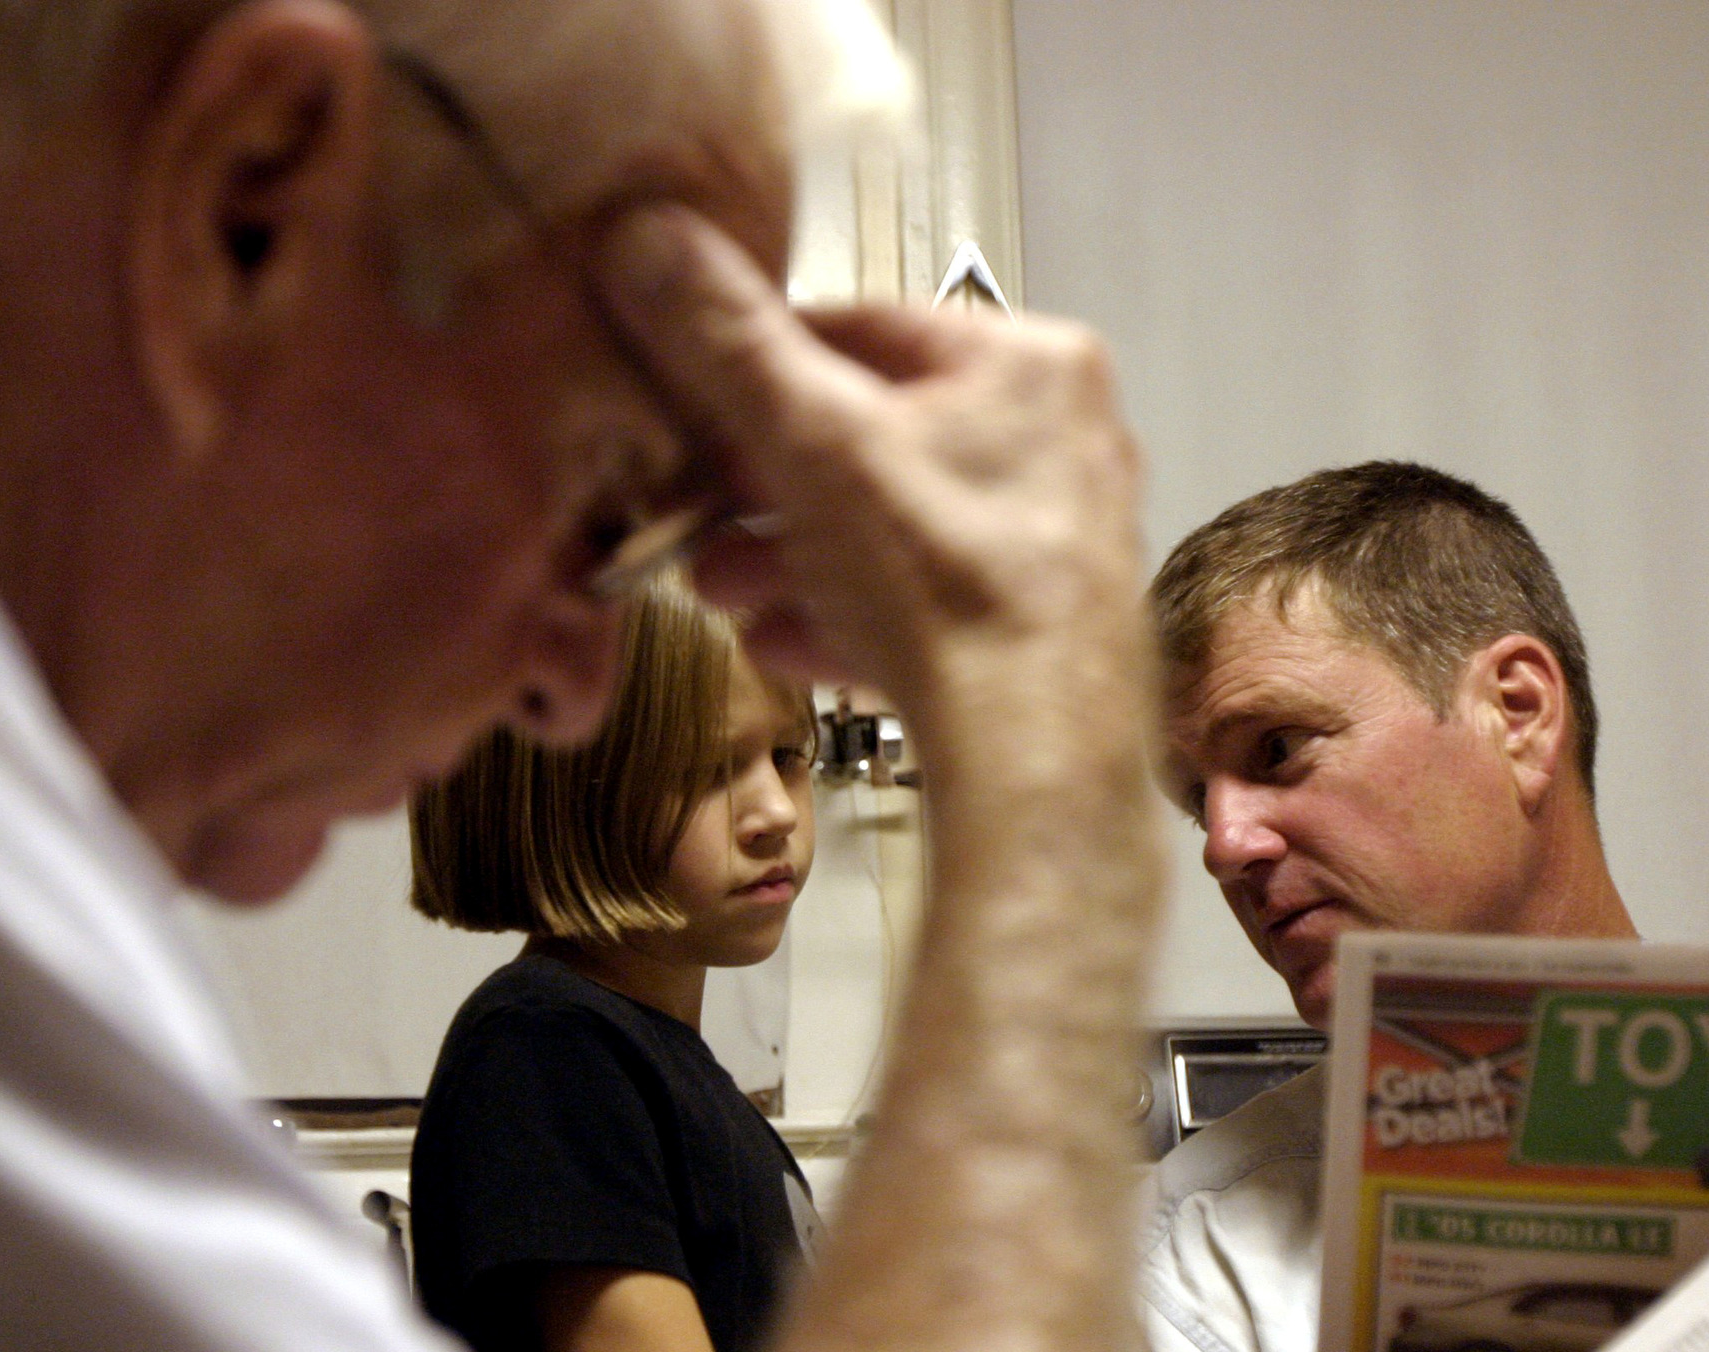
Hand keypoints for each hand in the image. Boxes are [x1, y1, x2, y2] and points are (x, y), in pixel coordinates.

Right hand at [597, 206, 1147, 742]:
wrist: (1034, 753)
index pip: (863, 329)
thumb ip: (727, 344)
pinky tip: (783, 642)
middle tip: (694, 515)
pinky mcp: (1035, 629)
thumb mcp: (811, 441)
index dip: (758, 366)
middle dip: (764, 487)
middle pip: (872, 439)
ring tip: (720, 590)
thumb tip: (651, 241)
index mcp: (1027, 363)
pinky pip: (923, 603)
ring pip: (892, 529)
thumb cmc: (952, 584)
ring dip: (791, 556)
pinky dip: (847, 614)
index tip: (693, 402)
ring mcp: (1052, 541)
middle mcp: (1057, 441)